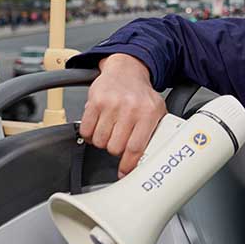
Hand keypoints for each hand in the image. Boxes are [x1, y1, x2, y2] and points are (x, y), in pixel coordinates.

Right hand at [79, 53, 166, 177]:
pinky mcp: (94, 101)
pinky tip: (98, 126)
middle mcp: (130, 108)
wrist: (126, 71)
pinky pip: (86, 130)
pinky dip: (90, 134)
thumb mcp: (157, 111)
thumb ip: (156, 133)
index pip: (136, 147)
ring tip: (110, 131)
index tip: (124, 172)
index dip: (128, 165)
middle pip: (115, 147)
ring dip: (103, 141)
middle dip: (115, 149)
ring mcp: (111, 104)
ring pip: (99, 141)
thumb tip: (151, 160)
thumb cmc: (141, 95)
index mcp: (148, 112)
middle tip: (119, 141)